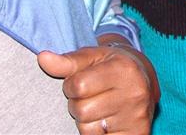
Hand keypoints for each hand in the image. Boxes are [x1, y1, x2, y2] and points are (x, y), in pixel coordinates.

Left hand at [38, 39, 158, 134]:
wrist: (143, 80)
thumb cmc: (112, 66)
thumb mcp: (92, 57)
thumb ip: (67, 61)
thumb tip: (43, 58)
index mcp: (123, 69)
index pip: (78, 86)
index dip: (72, 85)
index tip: (81, 81)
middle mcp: (134, 93)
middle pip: (81, 110)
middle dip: (79, 104)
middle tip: (93, 96)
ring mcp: (136, 116)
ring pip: (88, 129)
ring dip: (87, 121)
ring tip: (100, 107)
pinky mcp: (137, 133)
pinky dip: (98, 133)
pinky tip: (108, 120)